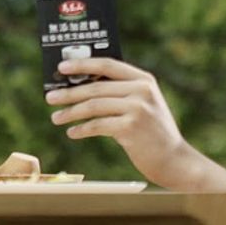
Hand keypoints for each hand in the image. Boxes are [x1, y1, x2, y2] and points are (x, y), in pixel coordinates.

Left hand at [46, 58, 208, 189]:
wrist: (175, 161)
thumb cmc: (152, 133)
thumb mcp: (143, 105)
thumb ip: (120, 93)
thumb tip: (79, 87)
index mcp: (144, 80)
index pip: (108, 65)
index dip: (83, 64)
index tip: (61, 68)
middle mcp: (141, 91)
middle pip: (95, 87)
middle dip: (69, 92)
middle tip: (50, 97)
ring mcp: (137, 108)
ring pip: (93, 106)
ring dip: (70, 112)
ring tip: (56, 117)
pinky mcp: (131, 128)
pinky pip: (98, 125)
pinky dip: (81, 129)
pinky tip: (72, 132)